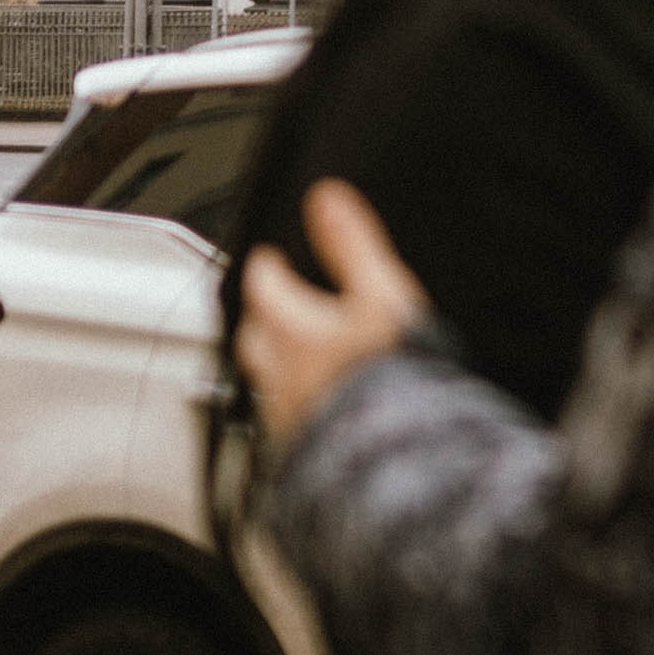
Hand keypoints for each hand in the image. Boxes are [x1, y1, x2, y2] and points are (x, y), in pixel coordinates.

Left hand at [236, 179, 430, 441]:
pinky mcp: (305, 451)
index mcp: (295, 329)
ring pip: (269, 382)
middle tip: (273, 306)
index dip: (267, 267)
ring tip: (297, 361)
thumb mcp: (381, 293)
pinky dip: (301, 407)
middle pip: (256, 339)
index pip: (263, 287)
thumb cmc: (391, 375)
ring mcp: (290, 416)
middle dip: (262, 318)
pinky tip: (320, 411)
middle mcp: (281, 374)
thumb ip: (352, 244)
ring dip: (278, 366)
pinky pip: (291, 421)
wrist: (397, 457)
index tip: (270, 258)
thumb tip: (326, 197)